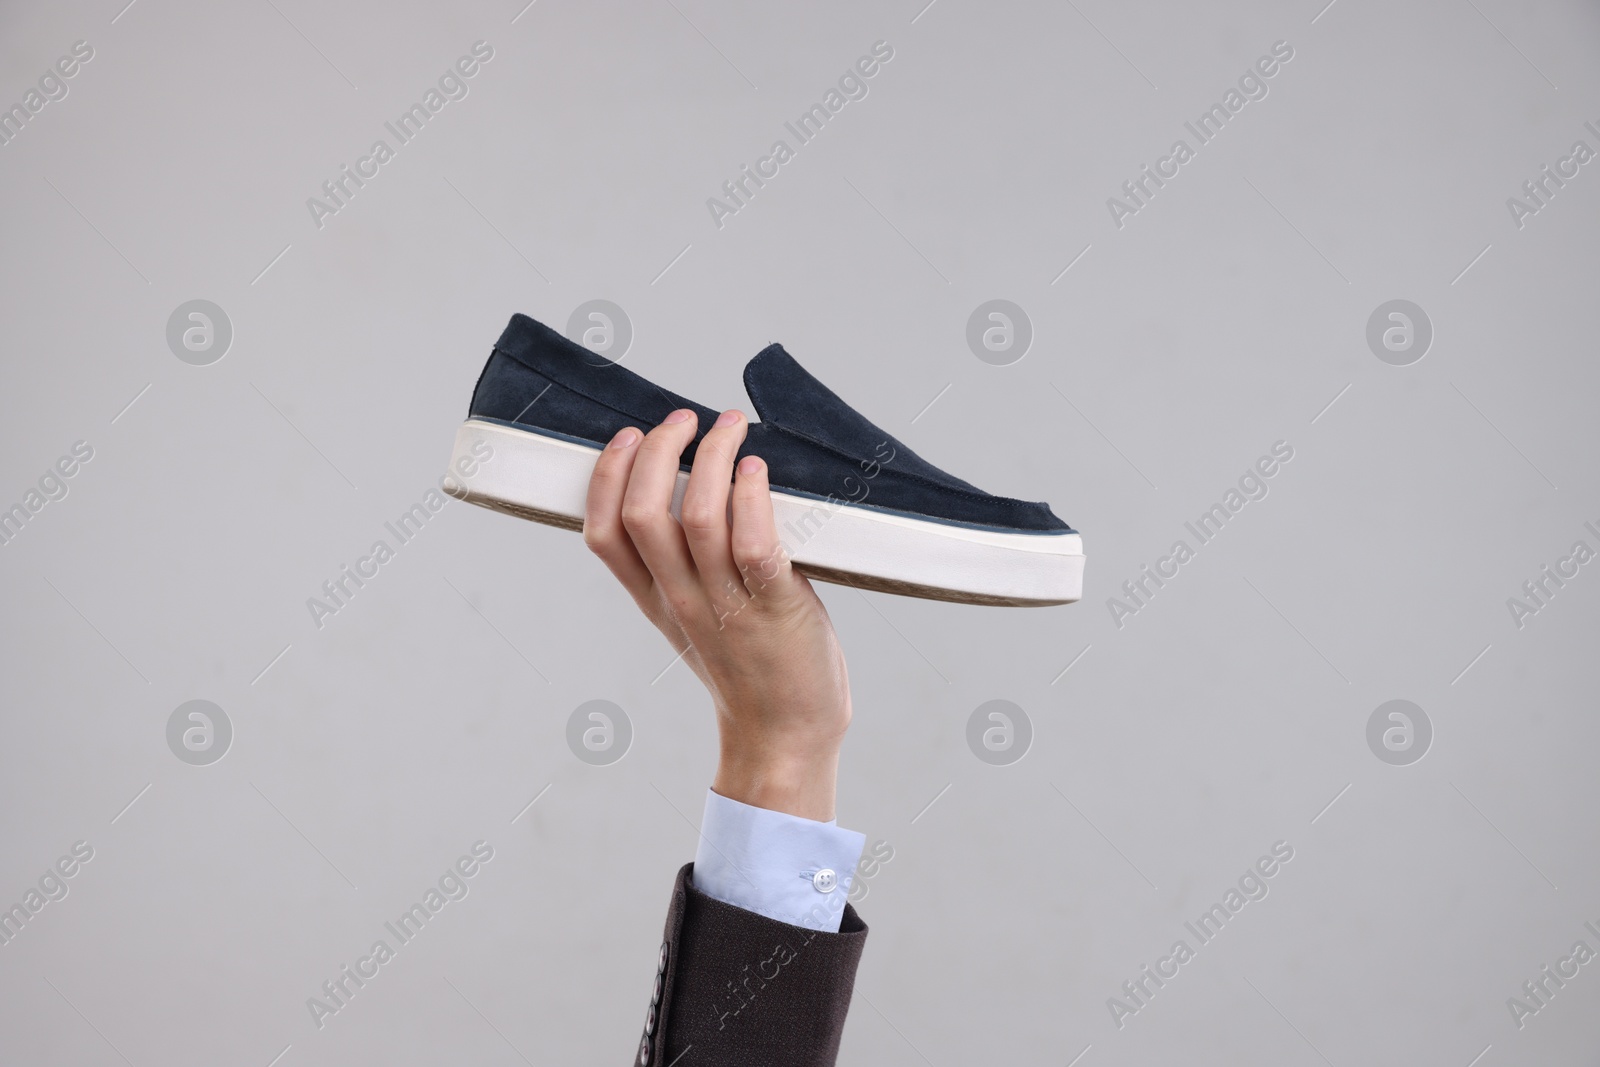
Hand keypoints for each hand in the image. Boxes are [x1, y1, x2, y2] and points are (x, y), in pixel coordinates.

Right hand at [582, 408, 851, 821]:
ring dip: (713, 460)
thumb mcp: (691, 616)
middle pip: (645, 515)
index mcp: (654, 600)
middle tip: (685, 420)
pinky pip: (756, 547)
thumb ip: (681, 565)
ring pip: (701, 519)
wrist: (786, 734)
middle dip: (658, 452)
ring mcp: (729, 607)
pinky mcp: (778, 610)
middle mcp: (683, 600)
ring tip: (731, 428)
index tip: (628, 435)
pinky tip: (757, 471)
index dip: (606, 477)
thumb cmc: (748, 665)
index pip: (602, 535)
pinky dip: (753, 500)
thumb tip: (692, 485)